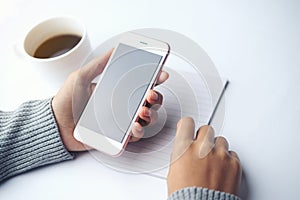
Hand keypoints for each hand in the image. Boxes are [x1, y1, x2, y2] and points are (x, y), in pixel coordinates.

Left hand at [52, 50, 168, 150]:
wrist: (56, 125)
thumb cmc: (66, 101)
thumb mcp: (81, 77)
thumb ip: (99, 64)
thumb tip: (114, 50)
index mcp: (116, 90)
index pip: (140, 84)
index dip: (153, 79)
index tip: (161, 74)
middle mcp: (122, 105)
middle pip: (148, 102)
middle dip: (155, 97)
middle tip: (150, 95)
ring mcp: (121, 121)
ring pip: (146, 118)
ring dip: (149, 114)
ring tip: (141, 111)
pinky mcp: (117, 135)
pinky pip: (134, 135)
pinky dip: (138, 131)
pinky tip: (134, 126)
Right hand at [167, 117, 241, 195]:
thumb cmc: (186, 196)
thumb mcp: (173, 173)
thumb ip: (181, 155)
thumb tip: (185, 149)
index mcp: (184, 148)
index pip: (187, 123)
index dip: (187, 126)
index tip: (188, 128)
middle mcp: (202, 148)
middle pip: (206, 129)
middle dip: (204, 137)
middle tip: (203, 148)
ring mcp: (220, 155)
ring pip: (221, 140)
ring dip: (217, 148)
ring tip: (213, 162)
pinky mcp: (234, 164)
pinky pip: (232, 154)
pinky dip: (228, 160)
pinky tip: (222, 169)